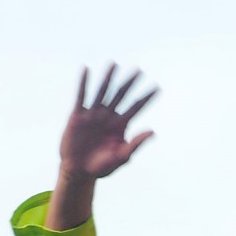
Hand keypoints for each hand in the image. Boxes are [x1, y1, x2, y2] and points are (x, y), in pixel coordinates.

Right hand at [61, 64, 157, 180]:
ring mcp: (93, 114)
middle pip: (121, 95)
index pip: (136, 108)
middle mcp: (108, 116)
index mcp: (120, 126)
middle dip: (130, 83)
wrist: (79, 171)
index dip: (146, 98)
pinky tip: (86, 69)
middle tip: (139, 70)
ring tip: (115, 64)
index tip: (157, 88)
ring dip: (108, 78)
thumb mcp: (121, 157)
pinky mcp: (78, 115)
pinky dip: (83, 83)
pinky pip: (81, 96)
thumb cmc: (101, 167)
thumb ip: (135, 144)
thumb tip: (153, 131)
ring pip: (102, 91)